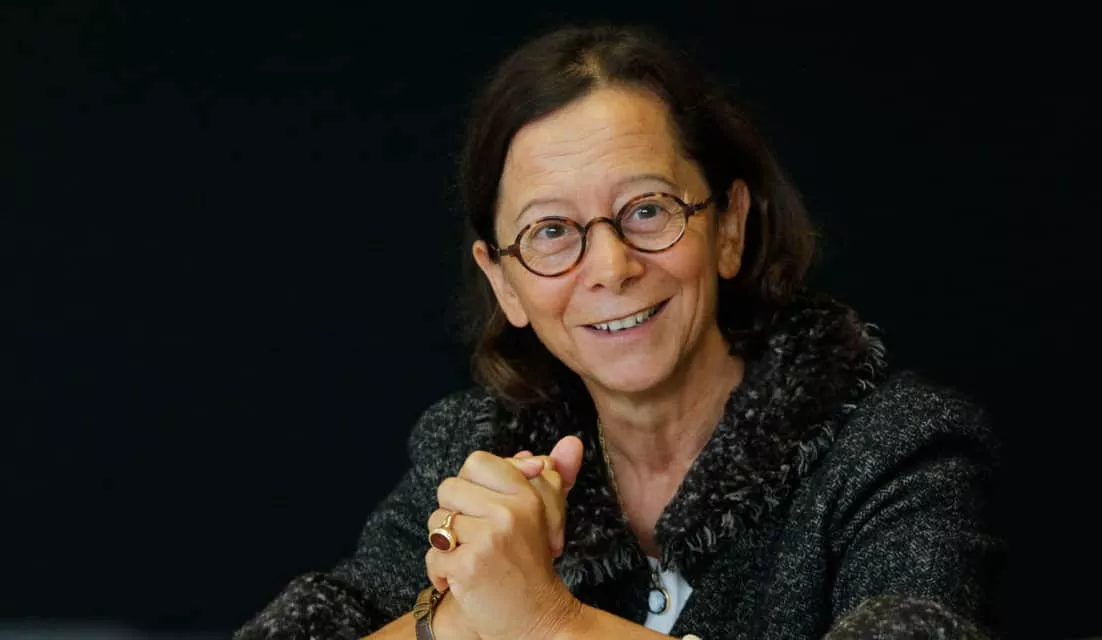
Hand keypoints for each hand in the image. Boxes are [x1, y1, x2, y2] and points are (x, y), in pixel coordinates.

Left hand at [424, 437, 583, 639]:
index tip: (483, 508)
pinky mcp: (469, 566)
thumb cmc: (535, 565)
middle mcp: (509, 512)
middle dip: (454, 515)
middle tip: (477, 537)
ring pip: (436, 523)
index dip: (470, 484)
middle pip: (448, 489)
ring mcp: (488, 539)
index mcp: (526, 495)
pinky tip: (460, 580)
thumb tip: (571, 442)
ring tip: (471, 559)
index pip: (476, 462)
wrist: (539, 620)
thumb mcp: (549, 516)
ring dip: (445, 546)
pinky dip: (440, 573)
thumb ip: (556, 476)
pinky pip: (433, 554)